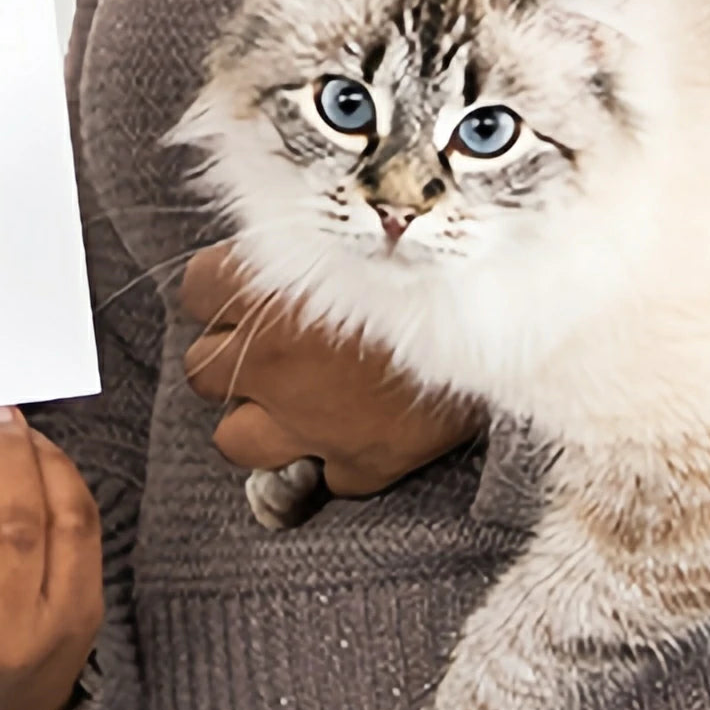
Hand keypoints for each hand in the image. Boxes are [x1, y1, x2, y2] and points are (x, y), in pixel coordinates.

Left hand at [181, 242, 484, 495]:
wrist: (513, 315)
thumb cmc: (437, 258)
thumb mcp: (361, 229)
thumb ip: (308, 240)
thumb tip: (280, 245)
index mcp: (267, 288)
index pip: (196, 292)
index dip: (220, 294)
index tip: (246, 294)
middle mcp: (272, 359)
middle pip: (202, 369)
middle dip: (232, 361)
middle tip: (273, 349)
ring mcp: (310, 419)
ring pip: (235, 439)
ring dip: (259, 422)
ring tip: (295, 404)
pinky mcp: (359, 462)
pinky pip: (319, 479)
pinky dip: (332, 463)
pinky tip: (353, 437)